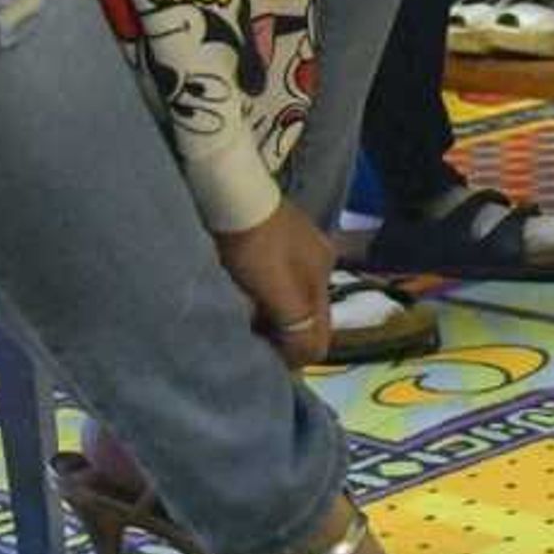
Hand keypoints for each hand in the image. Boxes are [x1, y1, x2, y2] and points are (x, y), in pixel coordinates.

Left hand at [212, 203, 334, 368]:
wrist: (230, 191)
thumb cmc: (255, 246)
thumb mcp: (280, 292)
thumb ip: (298, 328)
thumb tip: (306, 359)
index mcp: (324, 273)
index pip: (320, 332)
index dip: (295, 354)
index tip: (264, 362)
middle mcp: (319, 259)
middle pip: (306, 314)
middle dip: (284, 333)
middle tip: (252, 342)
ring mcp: (299, 244)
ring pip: (290, 297)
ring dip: (272, 314)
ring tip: (244, 318)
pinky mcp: (275, 235)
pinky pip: (276, 280)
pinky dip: (264, 294)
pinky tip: (244, 291)